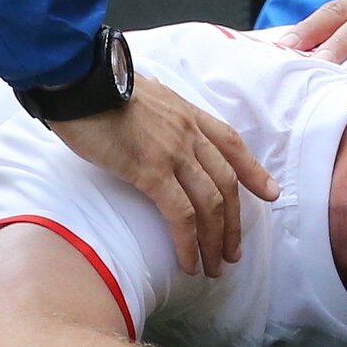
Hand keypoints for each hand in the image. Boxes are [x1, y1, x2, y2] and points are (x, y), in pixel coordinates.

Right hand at [48, 75, 279, 276]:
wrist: (76, 79)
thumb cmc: (96, 86)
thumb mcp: (141, 92)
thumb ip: (157, 110)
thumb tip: (153, 112)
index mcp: (189, 114)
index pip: (233, 144)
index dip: (254, 172)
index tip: (270, 194)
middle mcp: (189, 133)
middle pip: (226, 183)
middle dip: (234, 223)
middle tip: (234, 252)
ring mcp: (174, 152)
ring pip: (210, 204)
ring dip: (215, 241)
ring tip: (214, 267)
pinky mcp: (151, 171)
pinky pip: (180, 215)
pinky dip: (188, 242)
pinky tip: (188, 262)